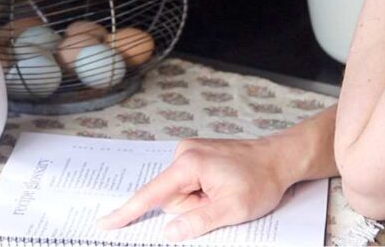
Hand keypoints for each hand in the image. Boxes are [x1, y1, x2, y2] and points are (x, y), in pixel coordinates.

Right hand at [96, 136, 296, 241]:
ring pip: (180, 192)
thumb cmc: (260, 180)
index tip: (105, 223)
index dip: (128, 212)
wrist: (279, 157)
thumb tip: (168, 233)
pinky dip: (201, 191)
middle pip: (169, 197)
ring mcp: (189, 152)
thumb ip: (196, 222)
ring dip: (199, 200)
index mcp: (188, 165)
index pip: (151, 194)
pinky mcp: (196, 155)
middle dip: (191, 208)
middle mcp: (183, 153)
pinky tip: (222, 186)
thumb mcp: (231, 209)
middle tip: (221, 202)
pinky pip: (188, 183)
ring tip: (226, 191)